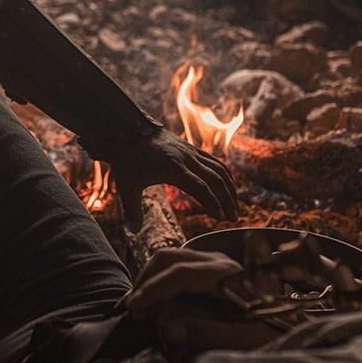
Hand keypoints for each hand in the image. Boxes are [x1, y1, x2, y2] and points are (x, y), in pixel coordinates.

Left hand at [108, 128, 237, 230]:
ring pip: (218, 169)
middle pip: (215, 179)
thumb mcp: (127, 186)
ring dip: (229, 187)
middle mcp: (186, 159)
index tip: (221, 217)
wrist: (128, 131)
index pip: (200, 188)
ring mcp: (190, 152)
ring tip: (234, 205)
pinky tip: (228, 185)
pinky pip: (214, 160)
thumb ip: (132, 210)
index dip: (212, 203)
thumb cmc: (127, 160)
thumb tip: (133, 232)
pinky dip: (224, 173)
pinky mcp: (190, 149)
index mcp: (173, 169)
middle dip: (227, 199)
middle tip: (233, 218)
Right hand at [121, 247, 282, 356]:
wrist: (298, 323)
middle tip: (136, 313)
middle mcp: (219, 263)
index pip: (178, 274)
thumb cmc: (275, 331)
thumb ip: (208, 333)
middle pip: (168, 259)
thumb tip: (168, 328)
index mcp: (227, 275)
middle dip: (146, 282)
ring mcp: (215, 264)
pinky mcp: (213, 272)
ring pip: (170, 260)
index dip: (153, 290)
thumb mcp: (247, 338)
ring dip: (152, 281)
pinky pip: (178, 269)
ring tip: (144, 311)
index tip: (134, 309)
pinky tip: (158, 305)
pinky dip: (162, 284)